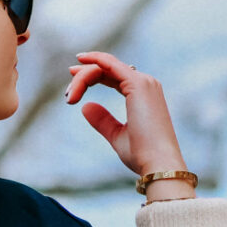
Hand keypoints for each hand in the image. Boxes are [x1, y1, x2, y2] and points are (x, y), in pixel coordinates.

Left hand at [66, 51, 189, 189]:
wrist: (158, 163)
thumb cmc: (142, 155)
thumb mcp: (117, 136)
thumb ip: (103, 120)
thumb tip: (85, 107)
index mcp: (143, 94)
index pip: (114, 75)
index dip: (92, 74)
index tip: (72, 80)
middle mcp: (145, 83)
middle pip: (108, 69)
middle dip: (84, 76)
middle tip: (68, 94)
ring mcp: (143, 82)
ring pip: (106, 66)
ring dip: (84, 77)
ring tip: (70, 96)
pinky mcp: (138, 85)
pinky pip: (110, 66)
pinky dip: (94, 63)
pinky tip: (80, 65)